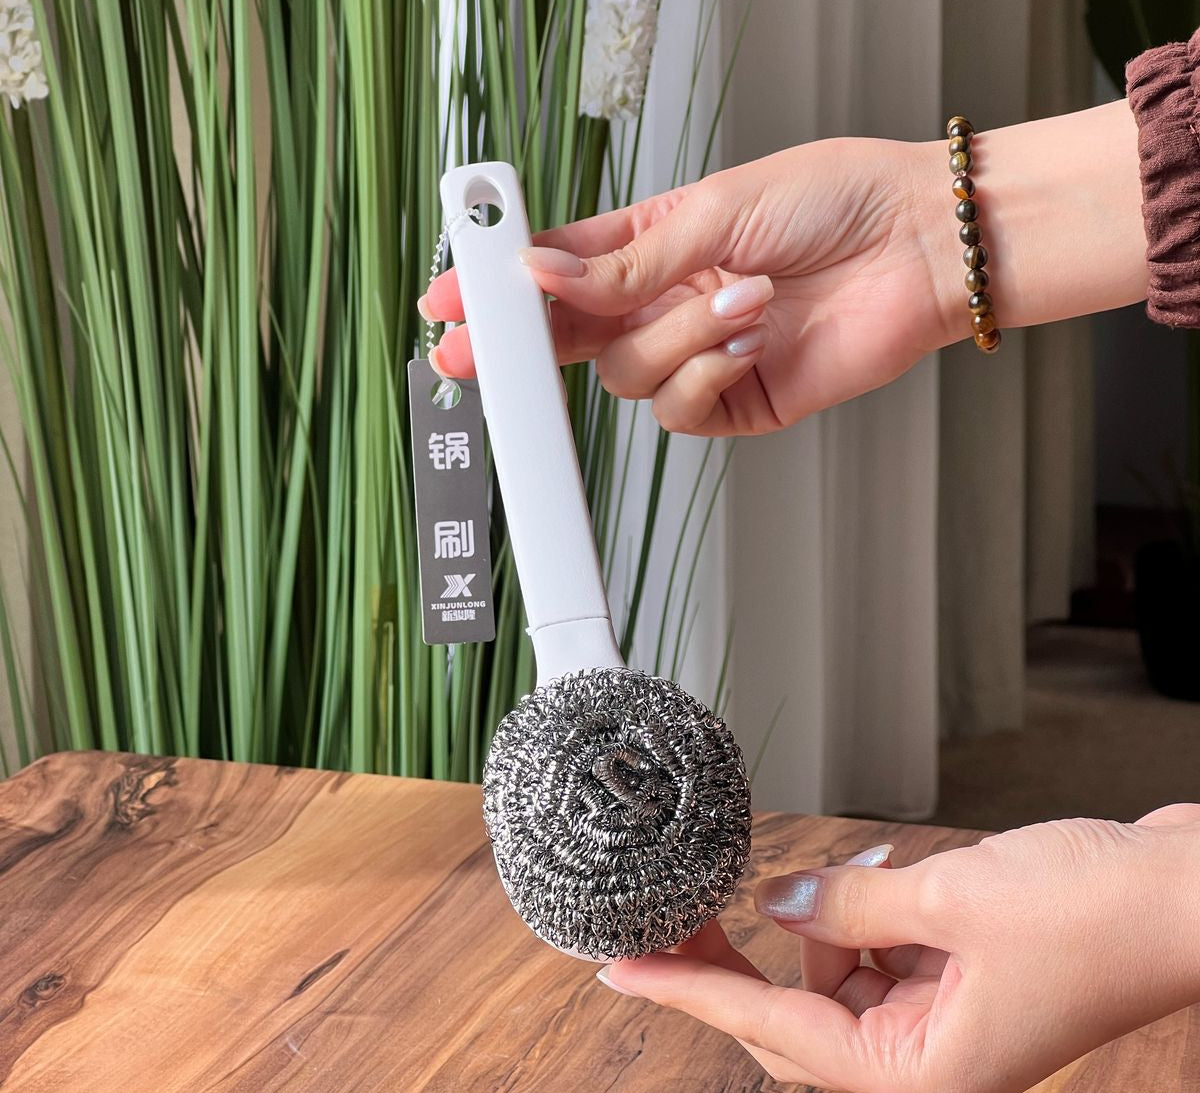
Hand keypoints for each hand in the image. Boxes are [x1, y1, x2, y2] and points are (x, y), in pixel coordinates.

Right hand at [421, 138, 953, 435]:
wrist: (918, 250)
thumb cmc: (833, 203)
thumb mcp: (713, 210)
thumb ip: (624, 264)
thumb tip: (544, 279)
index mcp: (651, 246)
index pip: (555, 275)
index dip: (498, 289)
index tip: (448, 298)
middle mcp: (665, 304)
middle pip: (568, 338)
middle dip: (523, 345)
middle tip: (475, 348)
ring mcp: (696, 355)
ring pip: (626, 375)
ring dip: (679, 335)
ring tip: (740, 294)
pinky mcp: (731, 401)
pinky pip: (679, 409)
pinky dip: (708, 373)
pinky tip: (749, 337)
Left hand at [599, 804, 1199, 1092]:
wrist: (1191, 893)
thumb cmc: (1094, 912)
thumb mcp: (948, 899)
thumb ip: (847, 904)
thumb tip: (780, 900)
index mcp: (921, 1070)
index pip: (771, 1029)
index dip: (691, 992)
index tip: (622, 969)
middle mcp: (928, 1062)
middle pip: (796, 1018)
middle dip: (749, 956)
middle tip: (695, 900)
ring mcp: (948, 1025)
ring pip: (840, 977)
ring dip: (833, 918)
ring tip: (881, 867)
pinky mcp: (966, 986)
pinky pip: (884, 953)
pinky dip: (872, 912)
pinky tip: (898, 873)